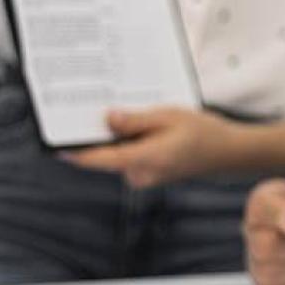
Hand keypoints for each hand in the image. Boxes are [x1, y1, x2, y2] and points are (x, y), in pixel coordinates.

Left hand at [63, 107, 238, 187]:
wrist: (230, 153)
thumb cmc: (205, 133)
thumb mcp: (169, 116)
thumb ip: (135, 120)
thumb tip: (107, 119)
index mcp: (143, 160)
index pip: (97, 159)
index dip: (73, 152)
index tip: (55, 144)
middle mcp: (140, 174)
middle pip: (108, 153)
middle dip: (107, 132)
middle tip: (110, 107)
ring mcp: (144, 177)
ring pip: (121, 153)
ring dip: (125, 136)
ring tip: (146, 115)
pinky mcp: (149, 174)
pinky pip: (132, 156)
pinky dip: (135, 142)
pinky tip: (152, 127)